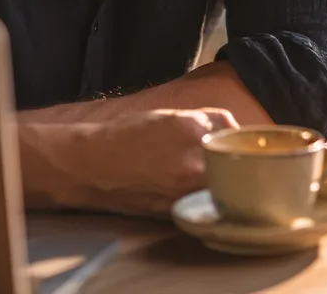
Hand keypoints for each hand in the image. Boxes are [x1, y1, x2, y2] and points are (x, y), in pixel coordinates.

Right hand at [79, 108, 238, 216]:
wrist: (94, 166)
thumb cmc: (128, 136)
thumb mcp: (169, 116)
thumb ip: (205, 121)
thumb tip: (230, 128)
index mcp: (192, 131)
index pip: (231, 128)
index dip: (229, 131)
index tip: (228, 133)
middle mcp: (193, 162)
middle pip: (232, 158)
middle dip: (231, 155)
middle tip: (225, 153)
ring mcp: (186, 190)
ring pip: (222, 183)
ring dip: (222, 177)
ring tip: (210, 170)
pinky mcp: (179, 209)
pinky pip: (205, 200)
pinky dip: (206, 194)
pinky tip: (194, 186)